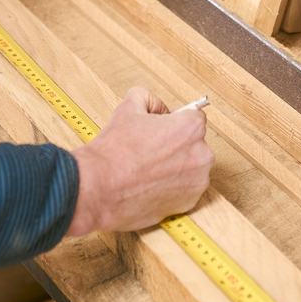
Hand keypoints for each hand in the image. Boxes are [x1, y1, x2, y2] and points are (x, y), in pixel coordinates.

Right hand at [67, 88, 212, 235]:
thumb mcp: (128, 108)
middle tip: (152, 150)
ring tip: (150, 168)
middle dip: (177, 145)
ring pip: (191, 168)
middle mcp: (201, 154)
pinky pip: (186, 189)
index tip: (164, 129)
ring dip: (177, 167)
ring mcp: (197, 181)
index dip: (175, 122)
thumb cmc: (114, 152)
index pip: (194, 118)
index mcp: (191, 128)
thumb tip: (157, 107)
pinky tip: (152, 183)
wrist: (99, 188)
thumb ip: (148, 99)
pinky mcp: (188, 202)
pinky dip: (173, 187)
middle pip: (195, 144)